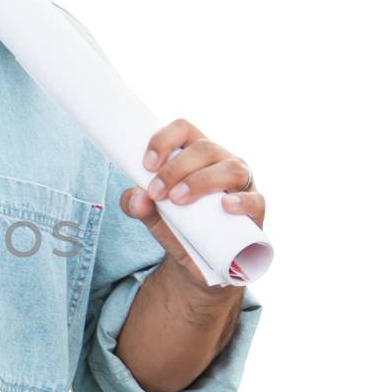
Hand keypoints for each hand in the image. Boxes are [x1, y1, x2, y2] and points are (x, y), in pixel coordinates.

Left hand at [119, 117, 265, 287]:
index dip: (164, 140)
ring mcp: (242, 184)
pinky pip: (256, 200)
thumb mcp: (150, 215)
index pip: (183, 129)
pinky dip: (241, 201)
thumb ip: (136, 205)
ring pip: (232, 168)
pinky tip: (225, 206)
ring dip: (201, 182)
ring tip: (179, 201)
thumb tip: (138, 199)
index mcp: (195, 154)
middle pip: (204, 148)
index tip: (147, 165)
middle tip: (157, 193)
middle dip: (175, 169)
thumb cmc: (176, 226)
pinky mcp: (255, 210)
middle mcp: (221, 161)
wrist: (197, 262)